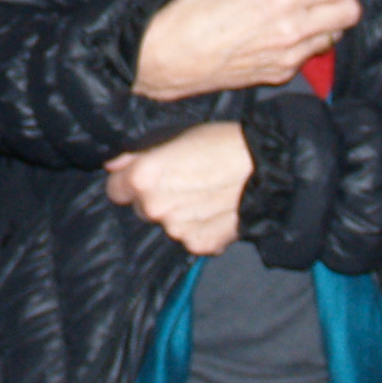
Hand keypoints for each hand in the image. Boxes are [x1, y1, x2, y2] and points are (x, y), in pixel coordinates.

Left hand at [105, 121, 253, 254]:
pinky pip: (191, 238)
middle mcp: (154, 208)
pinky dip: (200, 229)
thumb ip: (138, 155)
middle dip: (155, 199)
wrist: (267, 167)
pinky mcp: (199, 245)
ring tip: (205, 196)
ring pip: (167, 225)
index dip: (128, 182)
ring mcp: (176, 230)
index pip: (115, 189)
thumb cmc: (221, 143)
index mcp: (142, 178)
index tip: (144, 177)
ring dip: (178, 215)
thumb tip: (114, 165)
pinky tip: (217, 212)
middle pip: (142, 209)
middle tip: (182, 184)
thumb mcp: (175, 137)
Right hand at [132, 0, 357, 98]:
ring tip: (300, 3)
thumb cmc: (192, 10)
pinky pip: (311, 52)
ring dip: (327, 15)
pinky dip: (308, 36)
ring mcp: (290, 56)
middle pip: (351, 11)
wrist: (168, 59)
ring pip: (337, 34)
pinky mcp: (281, 74)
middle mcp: (293, 30)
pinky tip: (283, 26)